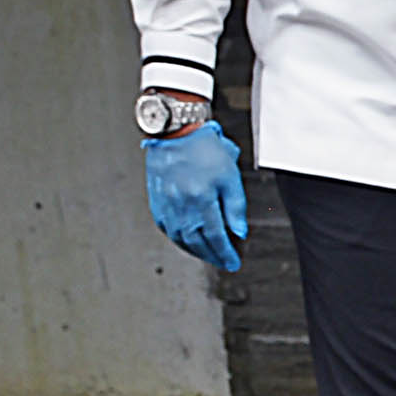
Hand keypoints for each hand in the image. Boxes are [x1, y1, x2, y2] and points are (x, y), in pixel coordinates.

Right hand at [142, 120, 245, 272]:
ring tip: (209, 256)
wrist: (175, 132)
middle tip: (223, 263)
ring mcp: (166, 204)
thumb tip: (239, 233)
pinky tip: (188, 242)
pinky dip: (179, 240)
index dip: (225, 253)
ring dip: (196, 251)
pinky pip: (167, 228)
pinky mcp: (157, 201)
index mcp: (201, 199)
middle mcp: (181, 205)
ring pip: (180, 238)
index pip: (215, 236)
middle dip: (212, 256)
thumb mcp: (230, 176)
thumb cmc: (204, 149)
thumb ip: (236, 208)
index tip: (233, 263)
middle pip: (197, 242)